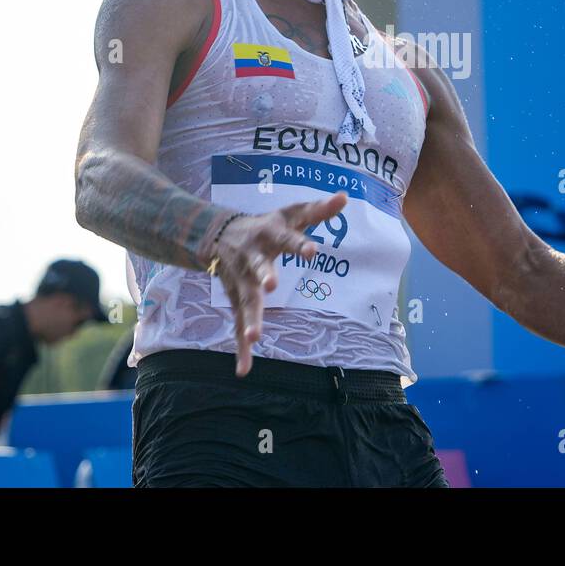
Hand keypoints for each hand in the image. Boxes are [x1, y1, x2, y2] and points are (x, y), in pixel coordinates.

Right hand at [208, 192, 347, 375]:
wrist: (218, 234)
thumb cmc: (266, 224)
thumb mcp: (291, 213)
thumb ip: (318, 210)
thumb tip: (346, 196)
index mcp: (270, 235)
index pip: (288, 238)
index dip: (300, 245)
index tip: (314, 251)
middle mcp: (253, 257)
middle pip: (258, 268)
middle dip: (263, 276)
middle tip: (271, 286)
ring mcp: (242, 280)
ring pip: (245, 300)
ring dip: (249, 318)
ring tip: (255, 338)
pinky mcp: (235, 298)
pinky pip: (238, 324)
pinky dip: (240, 348)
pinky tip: (244, 369)